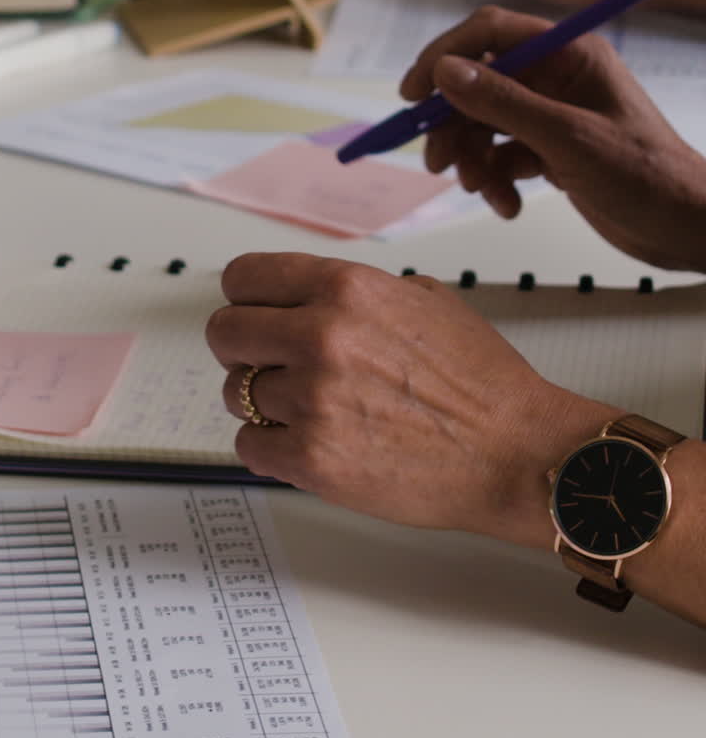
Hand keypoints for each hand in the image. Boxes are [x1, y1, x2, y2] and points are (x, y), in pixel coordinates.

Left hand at [206, 254, 614, 546]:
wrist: (514, 450)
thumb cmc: (480, 380)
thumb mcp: (424, 300)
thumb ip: (357, 294)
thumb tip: (310, 300)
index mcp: (346, 289)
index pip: (244, 278)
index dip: (246, 298)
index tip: (254, 314)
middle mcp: (321, 337)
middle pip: (224, 333)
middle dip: (242, 349)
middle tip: (271, 364)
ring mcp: (312, 401)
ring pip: (236, 393)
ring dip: (265, 402)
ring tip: (311, 410)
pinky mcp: (311, 459)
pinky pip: (249, 445)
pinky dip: (271, 447)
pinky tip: (310, 442)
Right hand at [400, 5, 705, 271]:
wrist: (683, 227)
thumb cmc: (644, 175)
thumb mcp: (567, 138)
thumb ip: (503, 103)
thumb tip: (445, 71)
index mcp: (570, 53)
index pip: (490, 33)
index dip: (445, 56)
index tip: (413, 94)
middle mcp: (558, 77)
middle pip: (479, 83)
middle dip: (454, 124)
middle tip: (435, 162)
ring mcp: (553, 114)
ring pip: (485, 124)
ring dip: (473, 160)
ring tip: (483, 192)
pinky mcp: (551, 150)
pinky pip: (502, 155)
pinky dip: (496, 181)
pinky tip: (508, 205)